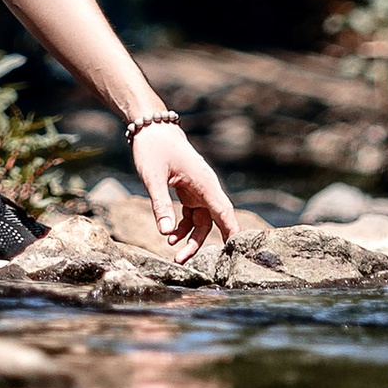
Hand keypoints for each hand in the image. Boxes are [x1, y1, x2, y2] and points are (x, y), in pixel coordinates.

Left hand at [129, 121, 239, 257]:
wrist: (151, 127)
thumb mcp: (153, 177)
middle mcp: (206, 188)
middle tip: (181, 260)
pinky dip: (183, 227)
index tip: (237, 252)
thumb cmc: (154, 148)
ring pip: (202, 221)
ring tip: (174, 253)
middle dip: (199, 243)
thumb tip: (165, 233)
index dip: (232, 232)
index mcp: (204, 182)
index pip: (224, 212)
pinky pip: (192, 215)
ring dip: (190, 238)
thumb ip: (161, 204)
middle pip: (213, 222)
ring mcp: (199, 190)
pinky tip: (169, 235)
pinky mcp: (190, 191)